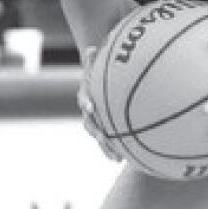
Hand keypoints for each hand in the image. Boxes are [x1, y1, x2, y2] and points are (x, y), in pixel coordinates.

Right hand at [77, 46, 121, 161]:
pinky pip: (108, 142)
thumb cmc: (103, 70)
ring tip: (116, 157)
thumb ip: (96, 59)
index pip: (84, 97)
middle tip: (103, 138)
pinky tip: (123, 160)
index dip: (86, 101)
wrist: (101, 81)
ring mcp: (96, 121)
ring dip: (105, 147)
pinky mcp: (104, 129)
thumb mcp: (100, 63)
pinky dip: (113, 151)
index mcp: (87, 93)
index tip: (91, 107)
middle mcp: (89, 109)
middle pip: (89, 123)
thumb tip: (91, 48)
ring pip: (98, 136)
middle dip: (96, 132)